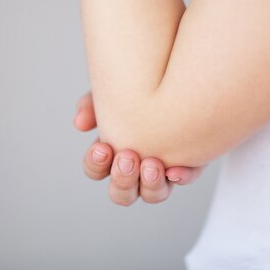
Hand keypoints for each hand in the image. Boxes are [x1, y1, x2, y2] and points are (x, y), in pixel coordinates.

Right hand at [73, 90, 205, 205]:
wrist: (172, 75)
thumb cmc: (137, 86)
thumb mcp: (111, 91)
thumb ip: (92, 103)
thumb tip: (79, 123)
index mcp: (112, 152)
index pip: (96, 170)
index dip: (96, 164)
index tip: (102, 148)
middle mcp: (136, 168)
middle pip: (121, 193)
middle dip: (123, 179)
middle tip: (127, 157)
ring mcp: (163, 170)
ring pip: (152, 194)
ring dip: (150, 184)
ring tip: (152, 163)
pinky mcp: (190, 161)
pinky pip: (187, 178)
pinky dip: (182, 177)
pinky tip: (176, 169)